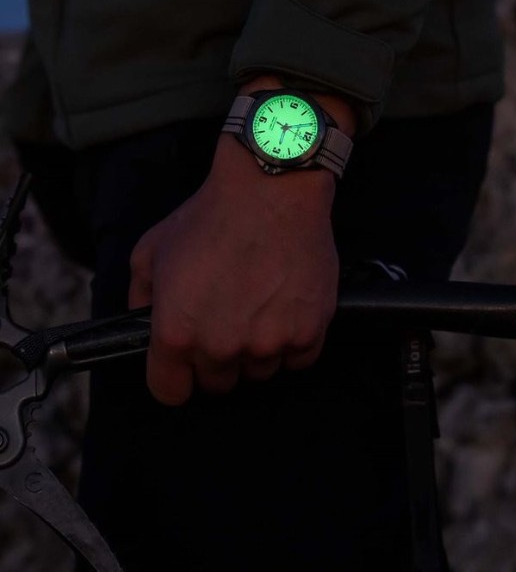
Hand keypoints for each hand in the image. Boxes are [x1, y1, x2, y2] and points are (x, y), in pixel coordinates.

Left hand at [128, 125, 338, 404]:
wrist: (271, 189)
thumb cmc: (211, 216)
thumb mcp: (152, 250)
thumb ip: (140, 298)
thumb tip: (143, 326)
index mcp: (176, 333)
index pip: (170, 392)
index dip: (176, 375)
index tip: (185, 361)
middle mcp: (221, 347)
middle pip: (218, 383)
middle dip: (219, 358)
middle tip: (228, 316)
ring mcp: (269, 343)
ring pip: (260, 371)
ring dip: (258, 349)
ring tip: (261, 303)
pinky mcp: (308, 332)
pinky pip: (298, 358)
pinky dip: (293, 339)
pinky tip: (287, 305)